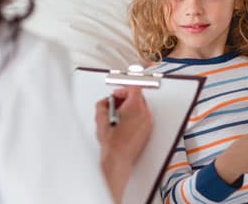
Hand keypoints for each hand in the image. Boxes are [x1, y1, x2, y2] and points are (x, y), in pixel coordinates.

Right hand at [95, 86, 151, 203]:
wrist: (118, 159)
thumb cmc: (112, 142)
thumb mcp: (100, 118)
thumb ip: (102, 104)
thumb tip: (105, 102)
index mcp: (135, 107)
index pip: (134, 88)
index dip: (123, 90)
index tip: (116, 95)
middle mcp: (144, 114)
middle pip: (138, 97)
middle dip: (126, 98)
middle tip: (116, 104)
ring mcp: (147, 123)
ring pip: (141, 108)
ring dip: (130, 108)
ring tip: (118, 115)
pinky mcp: (147, 132)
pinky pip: (142, 118)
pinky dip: (134, 117)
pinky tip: (123, 124)